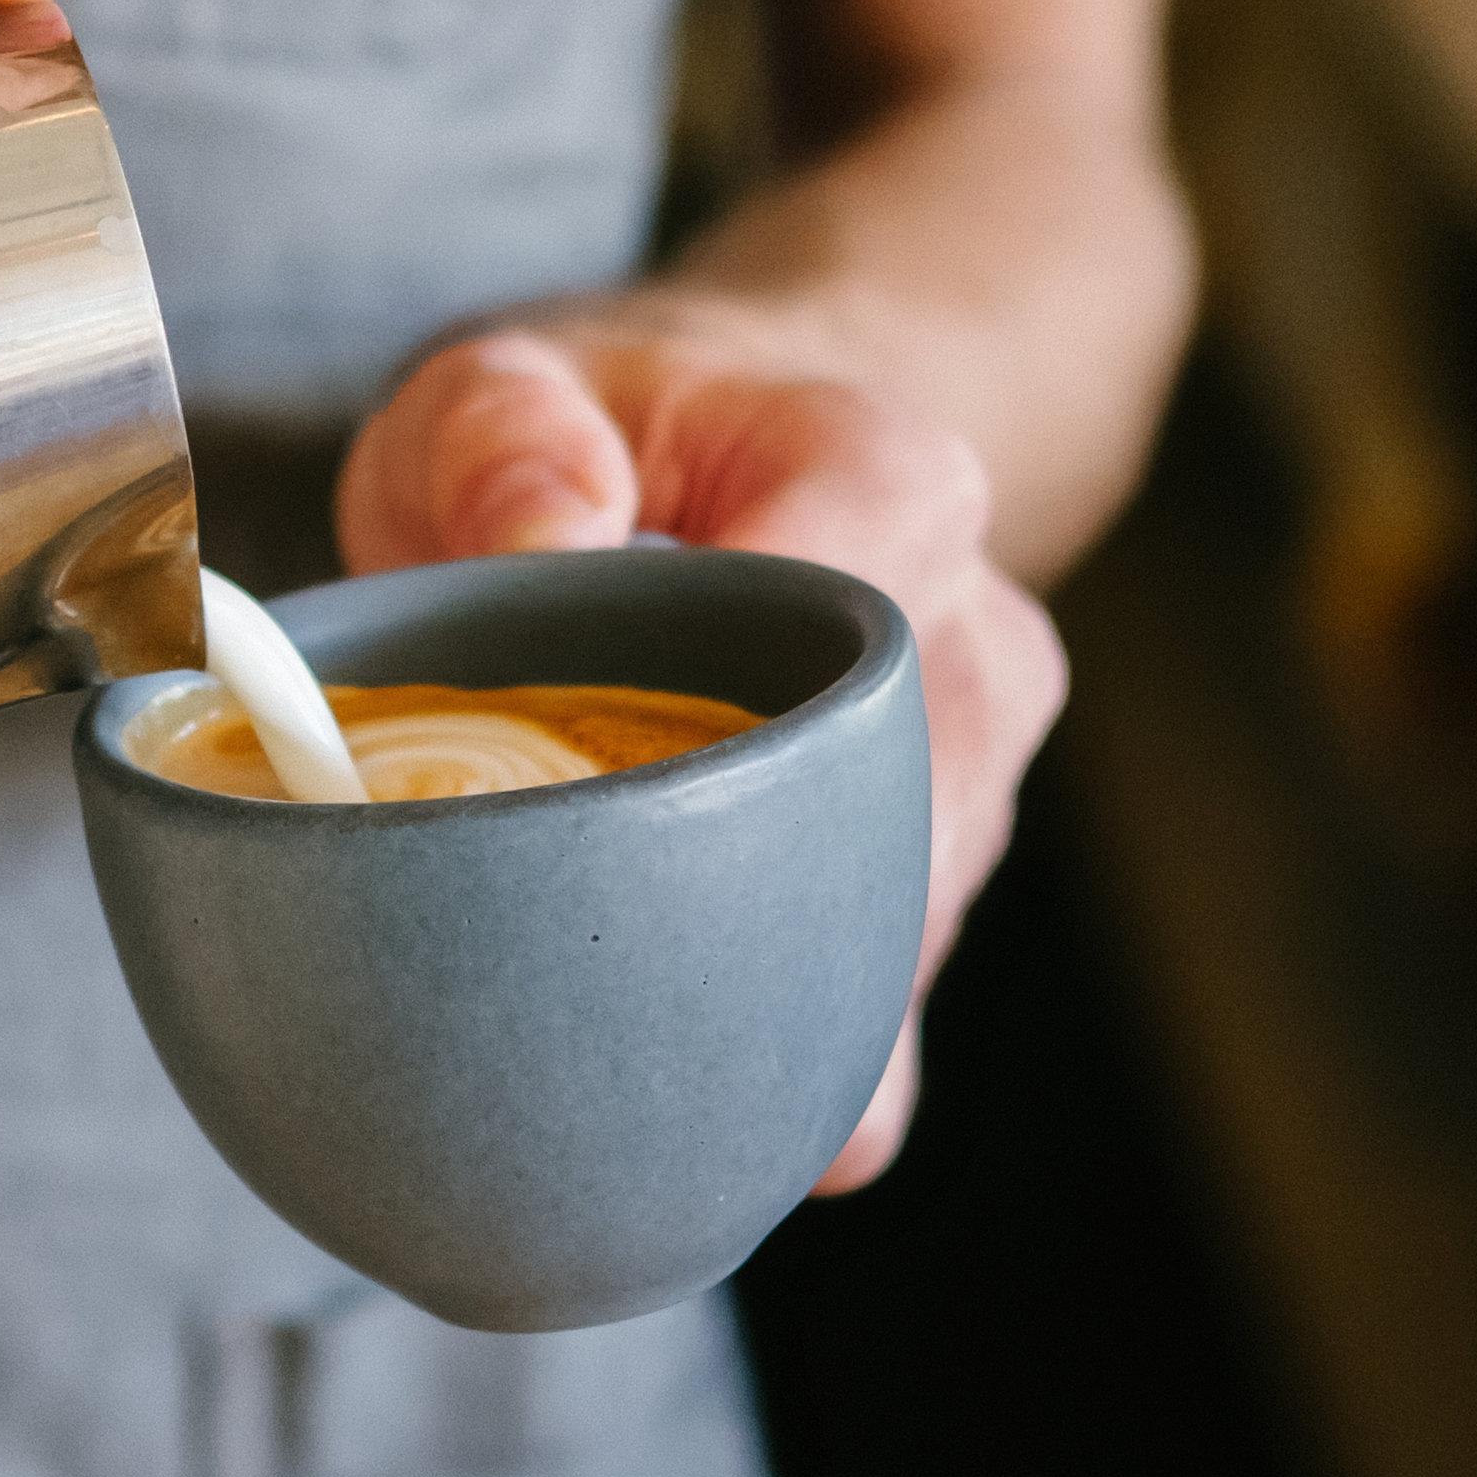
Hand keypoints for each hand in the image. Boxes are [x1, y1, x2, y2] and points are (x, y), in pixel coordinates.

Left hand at [335, 302, 1071, 1191]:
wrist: (703, 488)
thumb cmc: (596, 441)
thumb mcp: (502, 386)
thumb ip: (500, 433)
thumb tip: (541, 540)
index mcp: (888, 479)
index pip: (866, 591)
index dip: (738, 706)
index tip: (599, 781)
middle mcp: (970, 641)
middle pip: (891, 816)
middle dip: (725, 902)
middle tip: (544, 951)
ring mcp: (977, 785)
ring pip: (889, 945)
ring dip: (741, 997)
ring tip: (579, 1003)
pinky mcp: (939, 898)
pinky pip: (882, 1034)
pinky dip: (773, 1077)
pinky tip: (663, 1090)